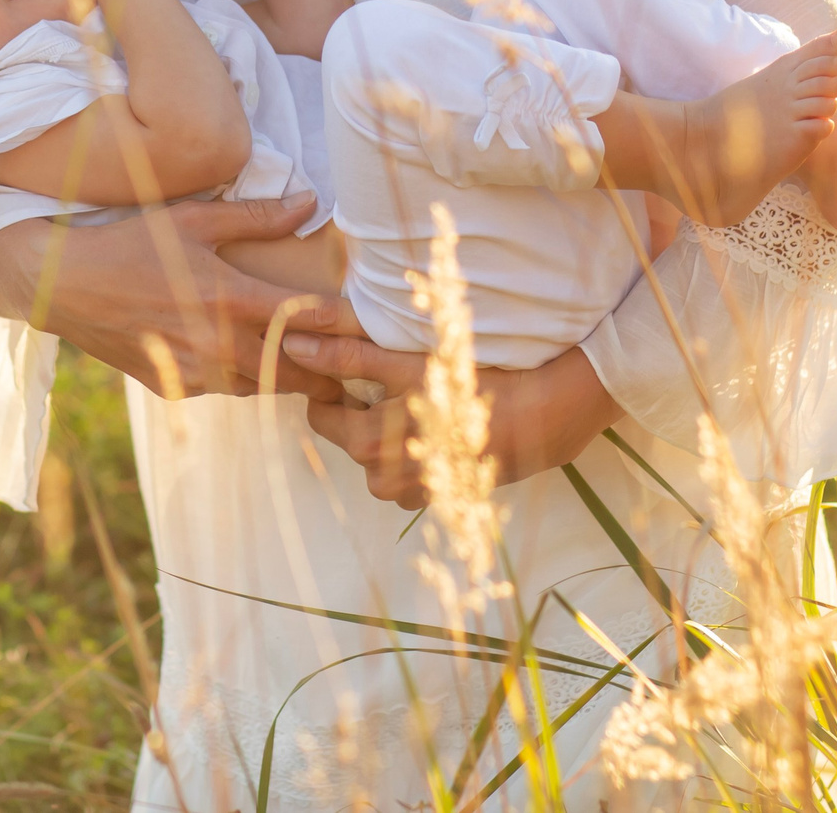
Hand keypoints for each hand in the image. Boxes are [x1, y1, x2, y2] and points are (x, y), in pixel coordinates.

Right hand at [0, 194, 364, 402]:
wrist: (64, 286)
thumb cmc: (131, 243)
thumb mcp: (194, 220)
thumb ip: (257, 215)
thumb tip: (311, 201)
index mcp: (230, 299)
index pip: (310, 322)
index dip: (348, 328)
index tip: (375, 329)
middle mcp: (218, 345)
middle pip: (297, 371)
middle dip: (329, 370)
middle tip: (358, 366)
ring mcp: (195, 372)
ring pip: (262, 387)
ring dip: (287, 376)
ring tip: (317, 368)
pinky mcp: (175, 389)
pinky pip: (225, 390)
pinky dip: (242, 378)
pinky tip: (249, 361)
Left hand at [284, 335, 619, 507]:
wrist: (547, 415)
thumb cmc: (475, 381)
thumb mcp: (407, 361)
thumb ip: (345, 353)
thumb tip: (289, 341)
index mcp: (370, 448)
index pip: (321, 415)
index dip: (333, 386)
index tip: (357, 365)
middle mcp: (386, 482)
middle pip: (351, 435)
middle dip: (363, 406)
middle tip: (397, 375)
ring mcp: (416, 494)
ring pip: (381, 454)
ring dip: (391, 427)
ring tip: (423, 396)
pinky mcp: (443, 495)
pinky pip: (411, 470)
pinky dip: (418, 446)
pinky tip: (443, 422)